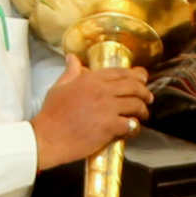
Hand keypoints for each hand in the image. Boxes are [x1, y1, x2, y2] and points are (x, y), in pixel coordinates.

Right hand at [30, 64, 152, 170]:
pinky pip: (130, 124)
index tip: (142, 78)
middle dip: (144, 92)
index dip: (135, 74)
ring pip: (135, 105)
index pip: (120, 72)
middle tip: (148, 98)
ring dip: (142, 110)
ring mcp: (107, 108)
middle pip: (133, 86)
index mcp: (91, 79)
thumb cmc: (51, 114)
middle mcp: (102, 91)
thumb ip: (70, 72)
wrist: (48, 138)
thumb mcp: (59, 87)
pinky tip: (132, 129)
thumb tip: (72, 58)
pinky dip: (134, 127)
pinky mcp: (109, 126)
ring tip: (142, 115)